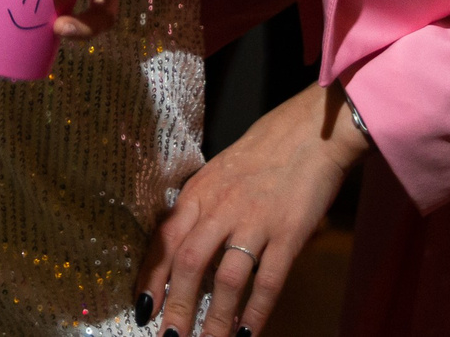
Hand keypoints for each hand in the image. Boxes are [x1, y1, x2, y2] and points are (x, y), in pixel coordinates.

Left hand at [137, 85, 367, 335]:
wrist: (308, 132)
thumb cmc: (261, 153)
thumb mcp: (218, 174)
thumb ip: (200, 209)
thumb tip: (180, 250)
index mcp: (198, 192)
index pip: (165, 239)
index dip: (150, 277)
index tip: (142, 309)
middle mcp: (220, 207)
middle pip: (188, 262)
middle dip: (176, 306)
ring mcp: (255, 221)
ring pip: (225, 278)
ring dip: (214, 318)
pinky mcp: (288, 233)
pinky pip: (267, 280)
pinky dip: (256, 311)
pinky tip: (248, 333)